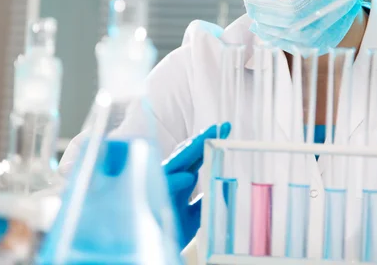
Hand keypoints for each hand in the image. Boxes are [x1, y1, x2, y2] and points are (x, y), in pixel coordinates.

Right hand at [163, 123, 230, 249]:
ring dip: (190, 150)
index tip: (226, 129)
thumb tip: (223, 184)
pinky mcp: (150, 200)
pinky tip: (188, 176)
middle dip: (204, 139)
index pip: (196, 157)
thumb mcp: (195, 215)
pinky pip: (162, 189)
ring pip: (174, 164)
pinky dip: (174, 182)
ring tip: (207, 137)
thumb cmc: (171, 229)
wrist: (151, 251)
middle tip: (221, 126)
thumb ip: (204, 199)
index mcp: (179, 181)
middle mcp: (169, 180)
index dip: (210, 142)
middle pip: (187, 155)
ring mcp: (159, 188)